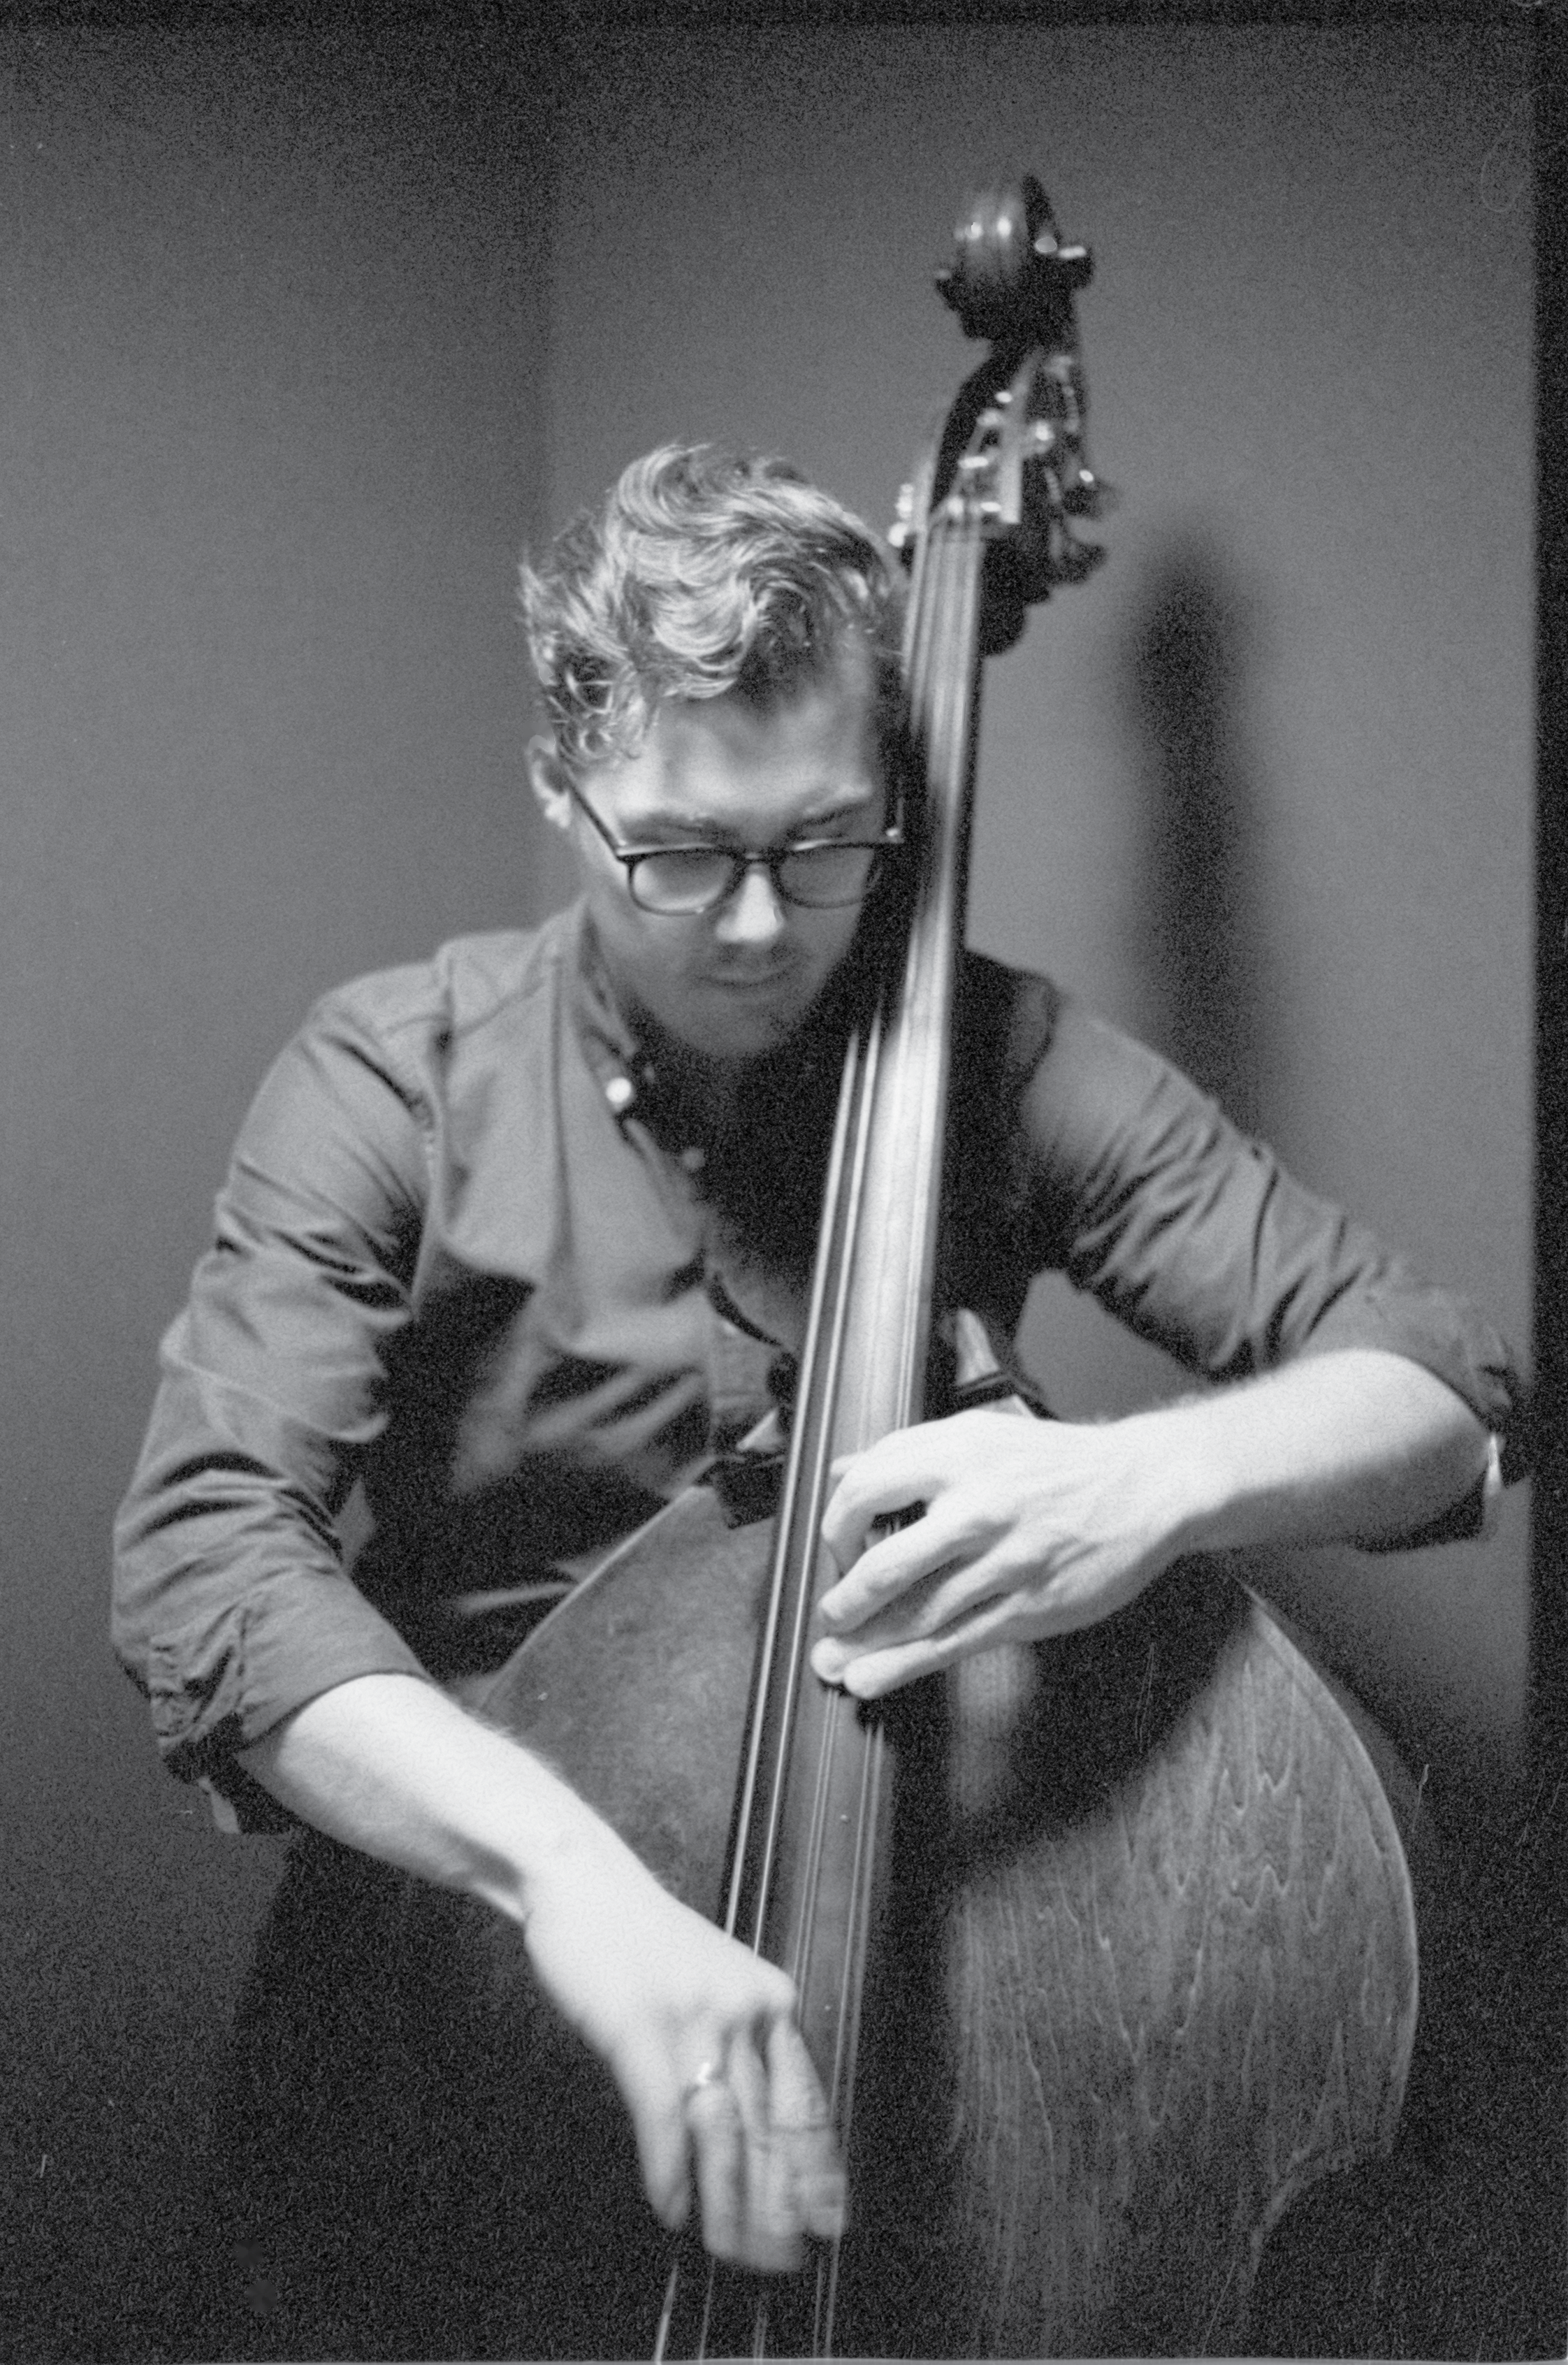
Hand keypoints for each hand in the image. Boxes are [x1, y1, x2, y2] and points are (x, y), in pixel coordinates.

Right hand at [520, 1829, 844, 2272]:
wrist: (583, 1883)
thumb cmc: (642, 1942)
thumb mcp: (715, 1983)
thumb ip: (742, 2043)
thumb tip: (758, 2126)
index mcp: (770, 2000)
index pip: (805, 2102)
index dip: (817, 2170)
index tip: (830, 2220)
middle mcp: (743, 2009)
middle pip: (768, 2129)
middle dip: (777, 2205)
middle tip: (783, 2259)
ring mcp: (692, 2019)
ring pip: (722, 2134)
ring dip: (726, 2204)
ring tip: (728, 2250)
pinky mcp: (639, 2028)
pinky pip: (663, 2119)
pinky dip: (668, 2172)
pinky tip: (672, 2209)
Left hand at [811, 1406, 1192, 1698]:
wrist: (1143, 1486)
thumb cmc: (1060, 1463)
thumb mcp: (982, 1435)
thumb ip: (910, 1453)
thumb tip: (843, 1469)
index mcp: (958, 1455)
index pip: (868, 1489)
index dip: (838, 1524)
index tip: (838, 1548)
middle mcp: (978, 1506)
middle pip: (887, 1562)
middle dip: (845, 1600)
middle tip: (828, 1617)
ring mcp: (1005, 1561)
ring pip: (919, 1613)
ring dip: (867, 1644)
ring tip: (832, 1663)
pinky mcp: (1029, 1605)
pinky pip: (957, 1641)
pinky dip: (908, 1665)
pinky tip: (875, 1678)